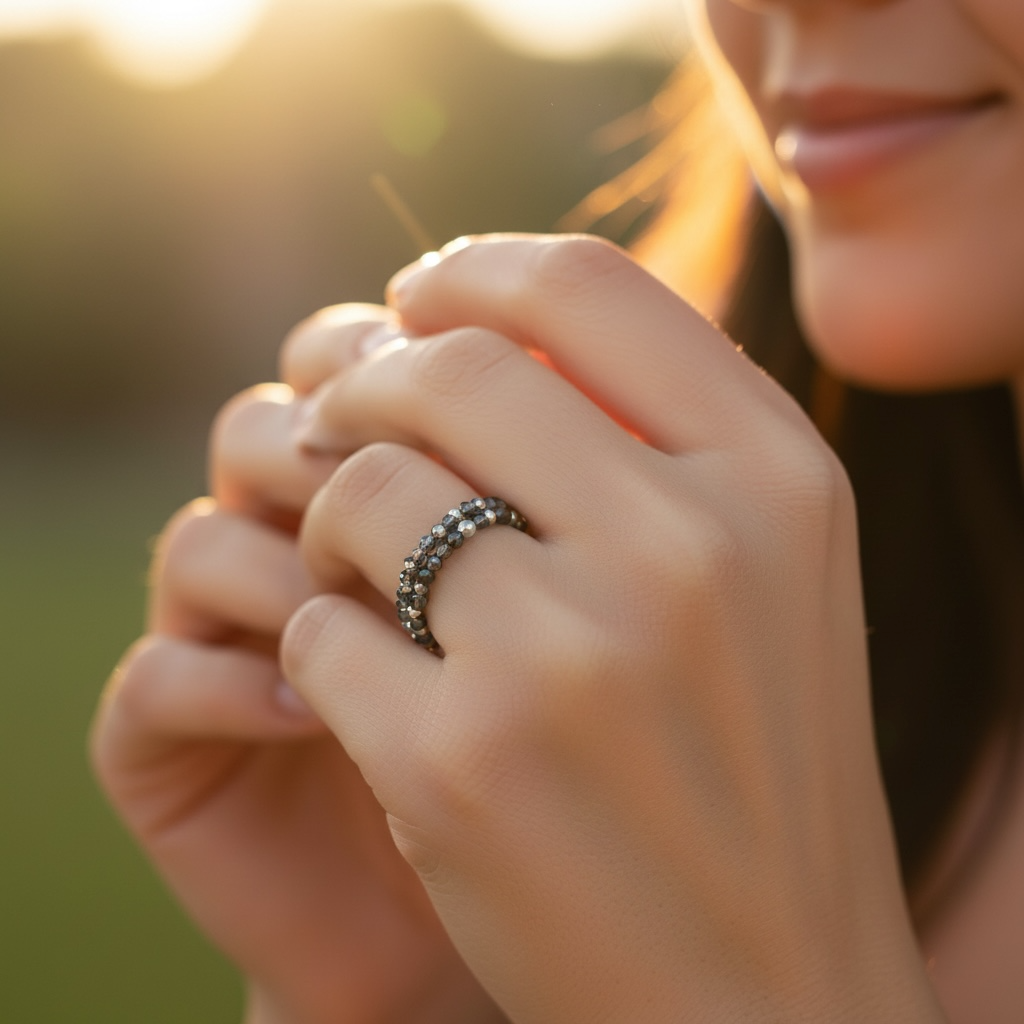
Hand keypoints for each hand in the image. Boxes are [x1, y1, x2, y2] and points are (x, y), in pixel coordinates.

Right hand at [91, 305, 505, 1023]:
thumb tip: (572, 379)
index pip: (363, 357)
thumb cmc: (563, 750)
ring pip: (208, 536)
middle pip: (274, 424)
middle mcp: (291, 539)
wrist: (475, 918)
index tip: (499, 412)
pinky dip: (229, 684)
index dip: (409, 361)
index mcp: (382, 482)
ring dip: (295, 568)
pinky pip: (159, 677)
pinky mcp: (169, 735)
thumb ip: (563, 486)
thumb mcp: (575, 605)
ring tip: (399, 627)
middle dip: (347, 454)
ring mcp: (221, 633)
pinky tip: (316, 716)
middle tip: (428, 502)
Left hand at [282, 237, 947, 1021]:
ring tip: (363, 573)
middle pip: (449, 368)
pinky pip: (319, 629)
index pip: (582, 283)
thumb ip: (656, 432)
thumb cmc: (752, 760)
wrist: (763, 988)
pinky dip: (322, 644)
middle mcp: (688, 546)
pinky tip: (374, 694)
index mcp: (778, 477)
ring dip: (334, 520)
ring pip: (362, 491)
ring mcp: (568, 656)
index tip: (414, 306)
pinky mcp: (457, 762)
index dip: (469, 273)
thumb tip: (474, 323)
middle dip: (368, 386)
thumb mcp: (766, 569)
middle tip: (345, 426)